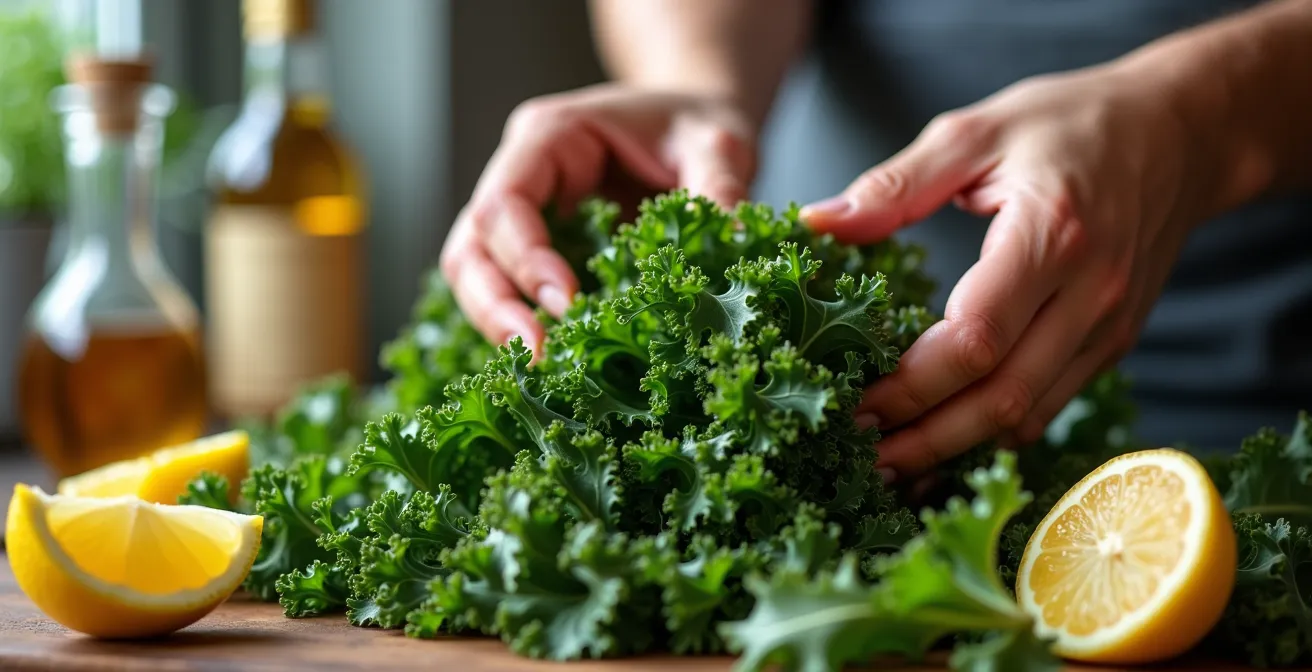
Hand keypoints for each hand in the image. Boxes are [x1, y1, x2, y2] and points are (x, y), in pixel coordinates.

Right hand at [440, 84, 756, 351]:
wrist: (695, 133)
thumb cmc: (696, 127)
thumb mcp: (718, 143)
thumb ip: (720, 185)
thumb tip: (731, 240)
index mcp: (549, 137)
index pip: (505, 202)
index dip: (525, 256)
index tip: (566, 303)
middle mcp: (520, 175)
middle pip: (472, 247)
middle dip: (495, 306)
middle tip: (538, 356)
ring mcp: (522, 219)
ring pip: (476, 277)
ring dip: (500, 325)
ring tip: (542, 369)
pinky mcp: (538, 255)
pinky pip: (511, 295)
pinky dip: (526, 329)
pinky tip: (558, 364)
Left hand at [800, 64, 1212, 480]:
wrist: (1182, 132)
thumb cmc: (1073, 123)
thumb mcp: (977, 130)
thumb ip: (896, 184)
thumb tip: (818, 223)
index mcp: (1051, 235)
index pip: (976, 340)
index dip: (910, 386)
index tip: (854, 404)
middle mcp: (1088, 293)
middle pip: (1000, 398)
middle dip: (925, 439)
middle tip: (862, 459)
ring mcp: (1108, 326)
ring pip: (1027, 416)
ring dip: (957, 448)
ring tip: (893, 463)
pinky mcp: (1113, 342)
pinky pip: (1049, 405)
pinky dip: (994, 430)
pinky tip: (946, 435)